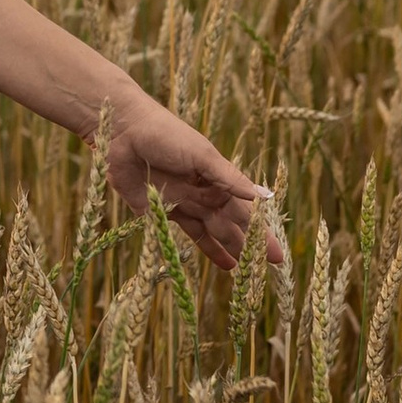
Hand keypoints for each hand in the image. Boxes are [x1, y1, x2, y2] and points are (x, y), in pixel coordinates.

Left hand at [102, 93, 280, 271]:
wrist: (124, 132)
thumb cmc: (166, 135)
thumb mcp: (201, 155)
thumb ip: (228, 178)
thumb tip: (262, 197)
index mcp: (216, 178)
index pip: (245, 209)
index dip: (261, 230)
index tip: (277, 252)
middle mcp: (202, 193)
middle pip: (231, 224)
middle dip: (250, 244)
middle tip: (270, 267)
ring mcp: (182, 203)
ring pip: (211, 231)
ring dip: (228, 248)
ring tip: (244, 270)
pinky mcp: (159, 211)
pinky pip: (183, 233)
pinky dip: (202, 247)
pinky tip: (217, 261)